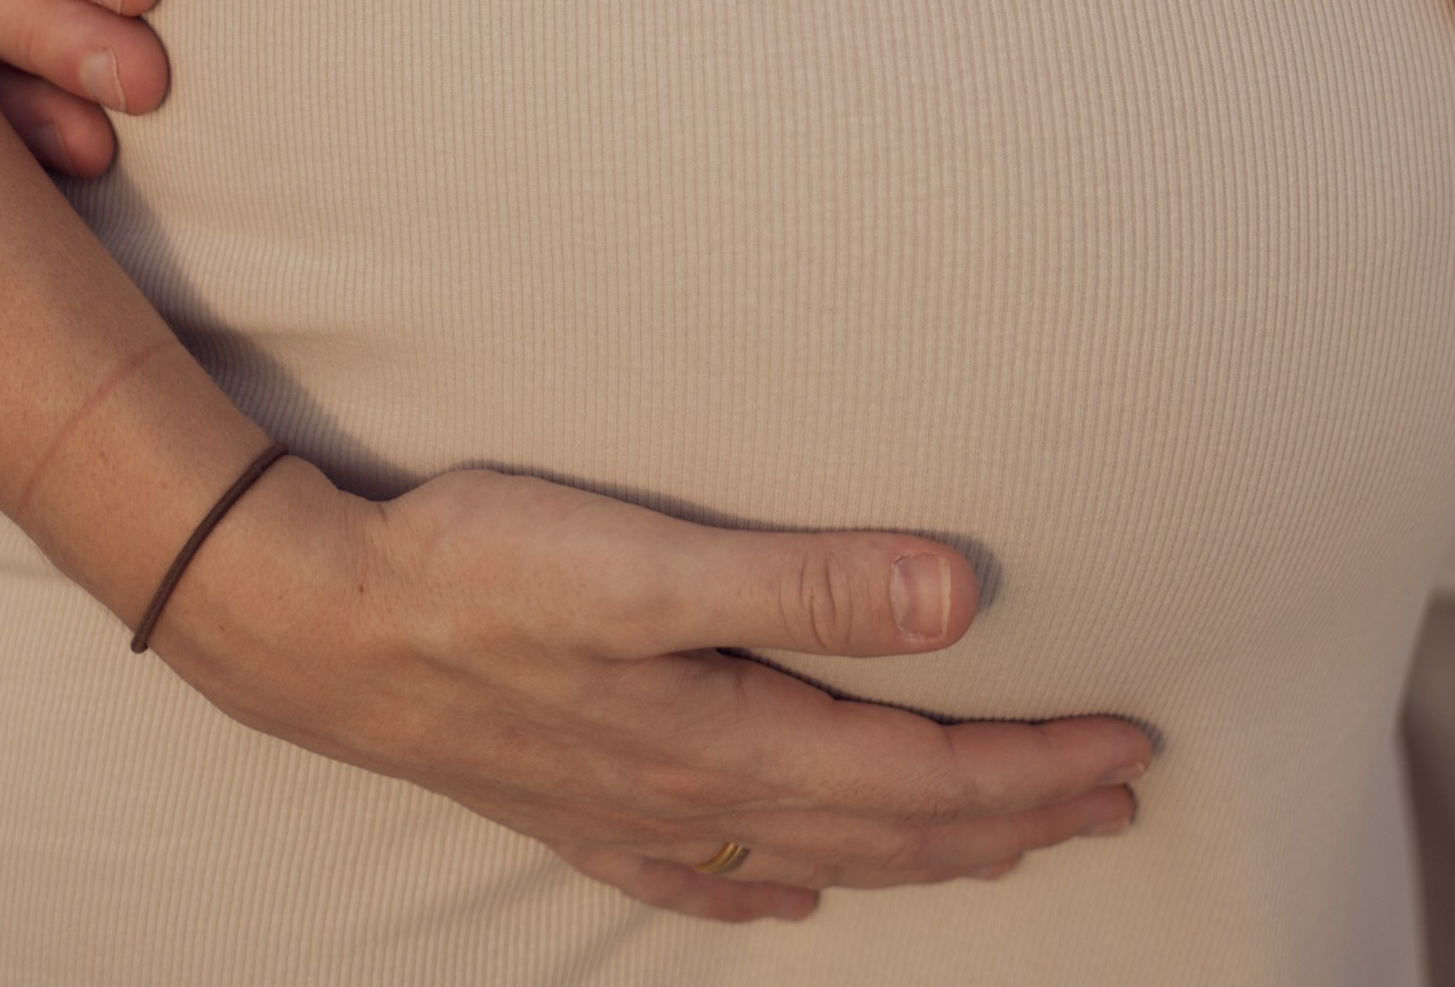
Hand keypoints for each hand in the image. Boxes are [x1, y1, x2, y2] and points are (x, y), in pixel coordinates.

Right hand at [164, 458, 1149, 926]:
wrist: (320, 625)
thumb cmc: (484, 568)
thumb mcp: (651, 563)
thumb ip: (809, 580)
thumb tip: (960, 601)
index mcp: (739, 736)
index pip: (931, 776)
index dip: (1040, 765)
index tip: (1133, 748)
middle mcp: (704, 793)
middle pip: (897, 829)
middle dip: (1017, 818)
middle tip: (1114, 800)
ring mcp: (638, 811)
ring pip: (822, 853)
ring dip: (928, 849)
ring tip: (1004, 843)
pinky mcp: (579, 800)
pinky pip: (711, 872)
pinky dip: (780, 885)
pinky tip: (795, 894)